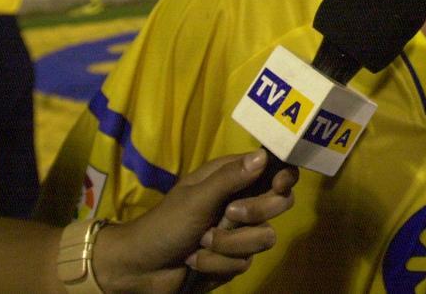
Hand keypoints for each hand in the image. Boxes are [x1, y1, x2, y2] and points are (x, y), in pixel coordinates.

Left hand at [92, 150, 297, 291]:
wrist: (142, 269)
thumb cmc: (164, 224)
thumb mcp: (196, 198)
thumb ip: (230, 178)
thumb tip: (263, 155)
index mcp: (231, 178)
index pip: (273, 169)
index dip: (283, 176)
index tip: (280, 185)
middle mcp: (241, 201)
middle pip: (279, 203)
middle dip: (255, 213)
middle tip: (229, 214)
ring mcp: (239, 232)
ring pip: (264, 238)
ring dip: (228, 245)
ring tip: (200, 243)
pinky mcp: (234, 258)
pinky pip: (245, 262)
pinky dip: (217, 264)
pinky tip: (196, 261)